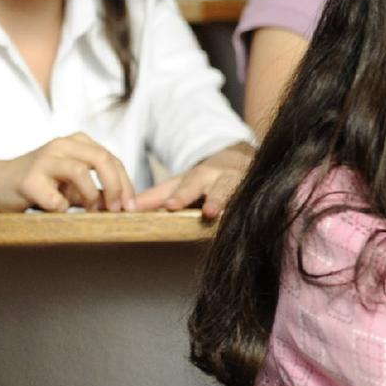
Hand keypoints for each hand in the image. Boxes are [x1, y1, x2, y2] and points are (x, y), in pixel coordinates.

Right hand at [0, 133, 137, 212]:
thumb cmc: (40, 186)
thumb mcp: (73, 185)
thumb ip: (97, 190)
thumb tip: (125, 205)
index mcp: (77, 143)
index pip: (112, 159)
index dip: (126, 183)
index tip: (131, 207)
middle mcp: (61, 145)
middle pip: (102, 159)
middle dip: (116, 187)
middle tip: (118, 209)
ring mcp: (43, 159)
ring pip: (81, 172)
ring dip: (91, 197)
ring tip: (88, 211)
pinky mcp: (28, 179)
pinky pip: (55, 199)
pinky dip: (61, 209)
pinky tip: (54, 210)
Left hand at [139, 145, 254, 215]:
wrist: (242, 161)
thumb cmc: (205, 179)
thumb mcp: (180, 184)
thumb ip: (156, 197)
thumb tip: (128, 209)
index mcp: (200, 177)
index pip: (189, 187)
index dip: (181, 197)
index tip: (170, 206)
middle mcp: (222, 180)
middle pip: (219, 190)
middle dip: (215, 200)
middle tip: (209, 212)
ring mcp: (242, 188)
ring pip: (242, 196)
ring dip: (240, 207)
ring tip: (237, 219)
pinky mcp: (257, 197)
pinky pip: (256, 205)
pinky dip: (256, 214)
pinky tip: (258, 225)